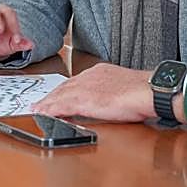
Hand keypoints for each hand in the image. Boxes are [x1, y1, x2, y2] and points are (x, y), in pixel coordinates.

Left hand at [33, 63, 156, 122]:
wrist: (150, 91)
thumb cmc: (145, 92)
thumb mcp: (124, 89)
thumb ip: (112, 94)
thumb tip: (109, 103)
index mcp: (100, 72)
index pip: (76, 81)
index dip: (64, 90)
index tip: (56, 97)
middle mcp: (90, 76)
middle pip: (64, 87)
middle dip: (51, 96)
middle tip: (39, 104)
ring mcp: (86, 87)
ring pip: (59, 95)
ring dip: (47, 103)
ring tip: (37, 110)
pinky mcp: (84, 100)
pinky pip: (61, 105)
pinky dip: (50, 110)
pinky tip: (42, 114)